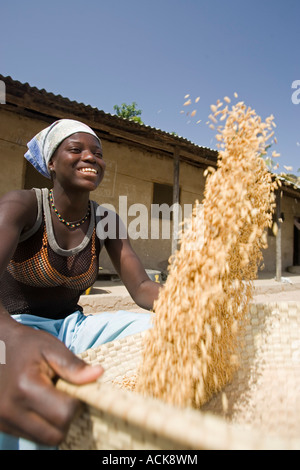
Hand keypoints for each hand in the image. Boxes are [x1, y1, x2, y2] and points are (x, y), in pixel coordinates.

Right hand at [0, 317, 102, 445]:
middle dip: (66, 418)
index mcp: (25, 387)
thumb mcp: (51, 348)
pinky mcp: (1, 425)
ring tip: (50, 399)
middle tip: (64, 396)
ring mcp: (3, 420)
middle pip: (55, 435)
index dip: (76, 403)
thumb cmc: (26, 344)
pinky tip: (39, 405)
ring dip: (53, 424)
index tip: (74, 388)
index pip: (64, 414)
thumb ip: (74, 365)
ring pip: (43, 440)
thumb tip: (99, 374)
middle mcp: (11, 409)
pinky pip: (31, 437)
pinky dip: (41, 426)